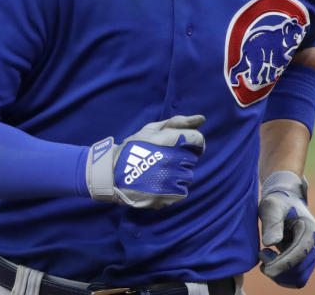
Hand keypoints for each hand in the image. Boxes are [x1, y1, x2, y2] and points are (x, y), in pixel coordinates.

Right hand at [86, 115, 205, 208]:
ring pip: (187, 176)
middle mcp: (172, 159)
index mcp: (169, 140)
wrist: (112, 173)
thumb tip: (202, 119)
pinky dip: (174, 188)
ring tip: (160, 172)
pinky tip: (160, 183)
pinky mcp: (167, 196)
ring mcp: (170, 179)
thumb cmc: (134, 147)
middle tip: (165, 159)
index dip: (194, 142)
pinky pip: (182, 191)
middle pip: (192, 159)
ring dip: (178, 174)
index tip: (184, 145)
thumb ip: (178, 123)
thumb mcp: (152, 129)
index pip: (198, 139)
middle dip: (182, 158)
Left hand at [258, 171, 314, 287]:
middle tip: (261, 254)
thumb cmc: (277, 202)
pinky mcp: (307, 259)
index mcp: (312, 229)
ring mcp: (314, 253)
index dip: (282, 264)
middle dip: (278, 269)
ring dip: (280, 274)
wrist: (285, 202)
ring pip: (299, 278)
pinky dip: (282, 275)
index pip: (300, 254)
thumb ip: (271, 222)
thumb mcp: (271, 206)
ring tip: (265, 256)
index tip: (265, 268)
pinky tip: (271, 261)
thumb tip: (271, 243)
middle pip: (300, 270)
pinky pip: (297, 277)